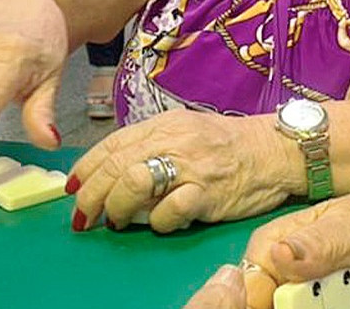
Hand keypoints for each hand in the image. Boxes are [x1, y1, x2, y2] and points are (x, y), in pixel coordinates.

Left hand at [67, 111, 295, 233]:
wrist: (276, 150)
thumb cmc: (231, 144)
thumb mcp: (187, 130)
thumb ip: (153, 144)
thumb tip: (115, 168)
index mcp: (164, 124)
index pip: (112, 143)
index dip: (86, 167)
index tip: (73, 187)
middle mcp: (174, 141)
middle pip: (116, 165)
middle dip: (91, 195)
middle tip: (84, 215)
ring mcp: (191, 166)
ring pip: (134, 182)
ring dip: (116, 207)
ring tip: (116, 221)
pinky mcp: (208, 194)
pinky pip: (171, 210)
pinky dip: (159, 222)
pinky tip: (160, 225)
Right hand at [184, 185, 349, 308]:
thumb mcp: (349, 230)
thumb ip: (315, 244)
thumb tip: (278, 254)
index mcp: (271, 249)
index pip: (248, 288)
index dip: (255, 305)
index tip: (290, 305)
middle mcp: (280, 280)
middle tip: (327, 303)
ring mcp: (303, 302)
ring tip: (345, 301)